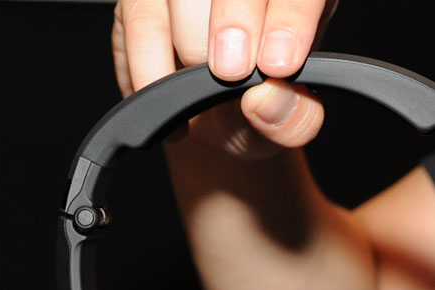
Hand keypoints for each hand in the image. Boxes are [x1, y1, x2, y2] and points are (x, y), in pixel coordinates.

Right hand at [112, 0, 336, 159]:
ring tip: (199, 91)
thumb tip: (268, 98)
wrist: (210, 123)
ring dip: (190, 45)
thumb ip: (294, 118)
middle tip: (231, 72)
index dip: (291, 18)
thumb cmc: (253, 111)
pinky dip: (152, 69)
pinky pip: (141, 18)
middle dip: (234, 22)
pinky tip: (169, 98)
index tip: (278, 64)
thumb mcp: (285, 126)